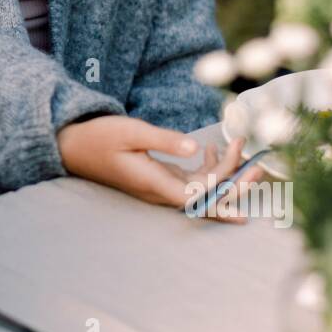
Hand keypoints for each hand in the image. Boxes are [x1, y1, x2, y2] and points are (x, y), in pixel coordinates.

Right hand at [57, 116, 261, 222]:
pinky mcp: (158, 177)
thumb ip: (164, 140)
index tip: (246, 197)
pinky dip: (205, 165)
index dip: (224, 199)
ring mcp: (159, 185)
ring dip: (223, 170)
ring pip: (200, 187)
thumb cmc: (99, 137)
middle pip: (205, 196)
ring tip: (241, 143)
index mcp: (153, 183)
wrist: (73, 146)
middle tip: (258, 167)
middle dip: (234, 183)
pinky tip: (212, 146)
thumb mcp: (131, 132)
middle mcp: (159, 190)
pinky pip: (190, 179)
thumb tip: (196, 147)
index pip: (196, 199)